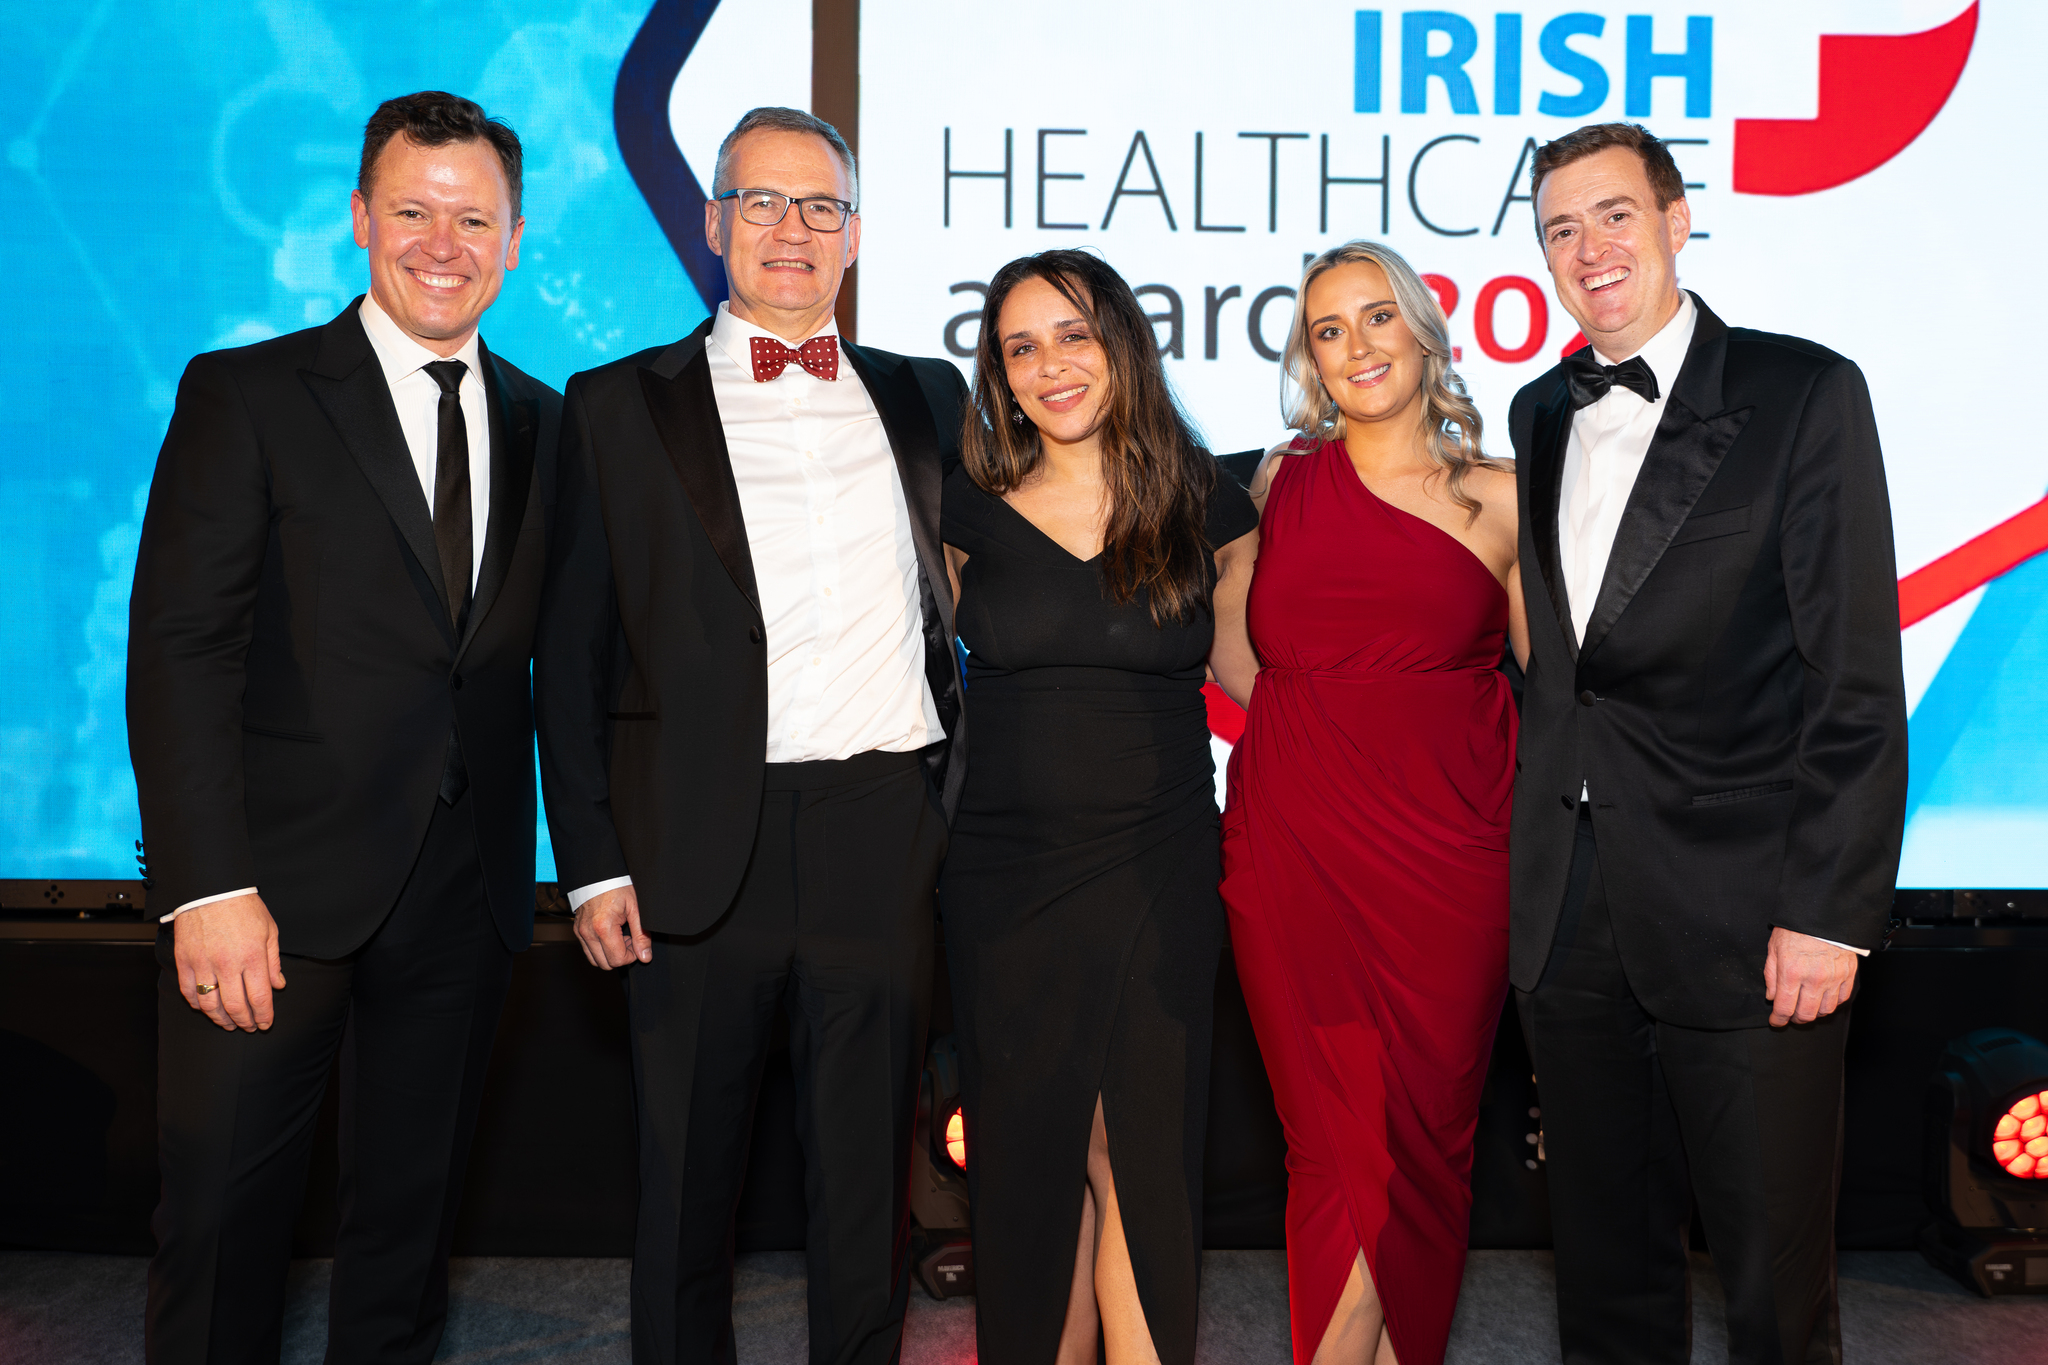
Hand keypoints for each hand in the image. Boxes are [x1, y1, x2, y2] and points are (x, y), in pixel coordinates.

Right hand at [173, 893, 285, 1031]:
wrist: (211, 889)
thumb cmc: (243, 906)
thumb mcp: (269, 930)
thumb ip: (273, 961)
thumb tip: (278, 985)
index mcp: (253, 956)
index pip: (259, 997)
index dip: (264, 1016)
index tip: (266, 1023)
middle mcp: (227, 964)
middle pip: (235, 1006)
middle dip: (245, 1022)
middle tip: (250, 1027)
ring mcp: (203, 963)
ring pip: (210, 1005)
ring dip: (221, 1019)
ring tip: (229, 1024)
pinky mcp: (184, 960)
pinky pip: (189, 992)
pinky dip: (197, 1005)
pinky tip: (207, 1008)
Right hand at [575, 885, 650, 969]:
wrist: (599, 873)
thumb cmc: (617, 886)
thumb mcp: (635, 909)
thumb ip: (641, 935)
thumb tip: (645, 956)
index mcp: (603, 927)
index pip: (617, 960)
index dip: (631, 956)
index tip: (636, 944)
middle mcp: (588, 932)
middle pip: (605, 964)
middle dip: (620, 956)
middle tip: (629, 939)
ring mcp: (581, 932)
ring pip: (595, 960)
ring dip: (609, 954)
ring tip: (620, 937)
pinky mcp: (578, 930)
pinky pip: (588, 950)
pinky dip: (600, 948)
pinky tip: (611, 934)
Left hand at [1763, 926, 1857, 1026]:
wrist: (1823, 914)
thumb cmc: (1796, 928)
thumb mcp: (1774, 948)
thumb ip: (1771, 975)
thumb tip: (1772, 996)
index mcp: (1791, 972)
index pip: (1784, 1008)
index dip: (1778, 1020)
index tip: (1776, 1021)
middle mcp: (1814, 979)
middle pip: (1806, 1014)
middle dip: (1795, 1019)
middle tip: (1791, 1015)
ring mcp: (1834, 978)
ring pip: (1825, 1010)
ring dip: (1814, 1013)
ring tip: (1807, 1007)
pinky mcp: (1848, 975)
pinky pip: (1842, 999)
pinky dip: (1832, 1003)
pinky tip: (1823, 998)